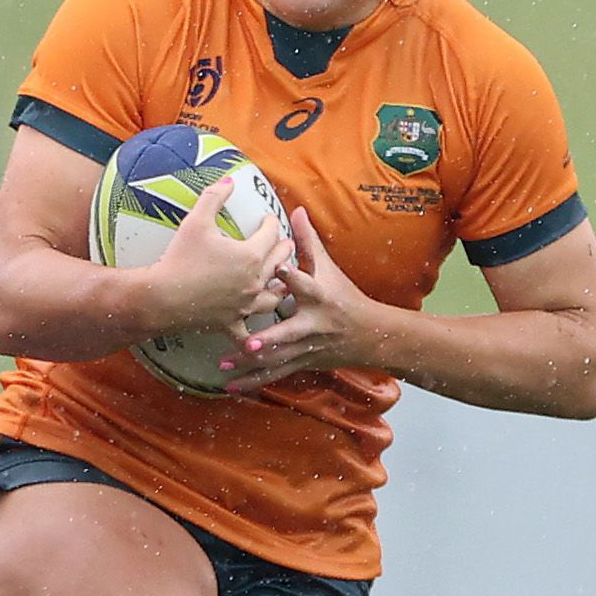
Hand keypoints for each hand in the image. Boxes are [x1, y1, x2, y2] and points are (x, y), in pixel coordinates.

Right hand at [137, 173, 291, 338]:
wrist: (161, 297)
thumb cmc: (179, 258)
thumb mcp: (196, 221)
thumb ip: (214, 196)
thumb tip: (229, 180)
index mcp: (250, 255)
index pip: (271, 233)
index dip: (272, 223)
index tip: (269, 219)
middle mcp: (254, 281)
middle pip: (279, 263)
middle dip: (283, 250)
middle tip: (284, 244)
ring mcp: (245, 305)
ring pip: (275, 297)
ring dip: (281, 287)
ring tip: (281, 282)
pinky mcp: (232, 323)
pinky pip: (248, 334)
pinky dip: (256, 338)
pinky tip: (260, 339)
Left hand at [222, 206, 374, 391]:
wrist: (371, 335)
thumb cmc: (345, 297)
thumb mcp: (329, 269)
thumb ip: (308, 242)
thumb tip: (296, 209)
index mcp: (320, 297)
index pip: (306, 284)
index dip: (292, 277)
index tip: (276, 267)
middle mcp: (314, 324)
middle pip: (290, 332)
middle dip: (269, 339)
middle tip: (246, 339)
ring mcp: (308, 347)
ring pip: (279, 358)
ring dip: (252, 362)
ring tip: (224, 363)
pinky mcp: (303, 362)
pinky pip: (276, 374)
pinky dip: (254, 380)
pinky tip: (232, 385)